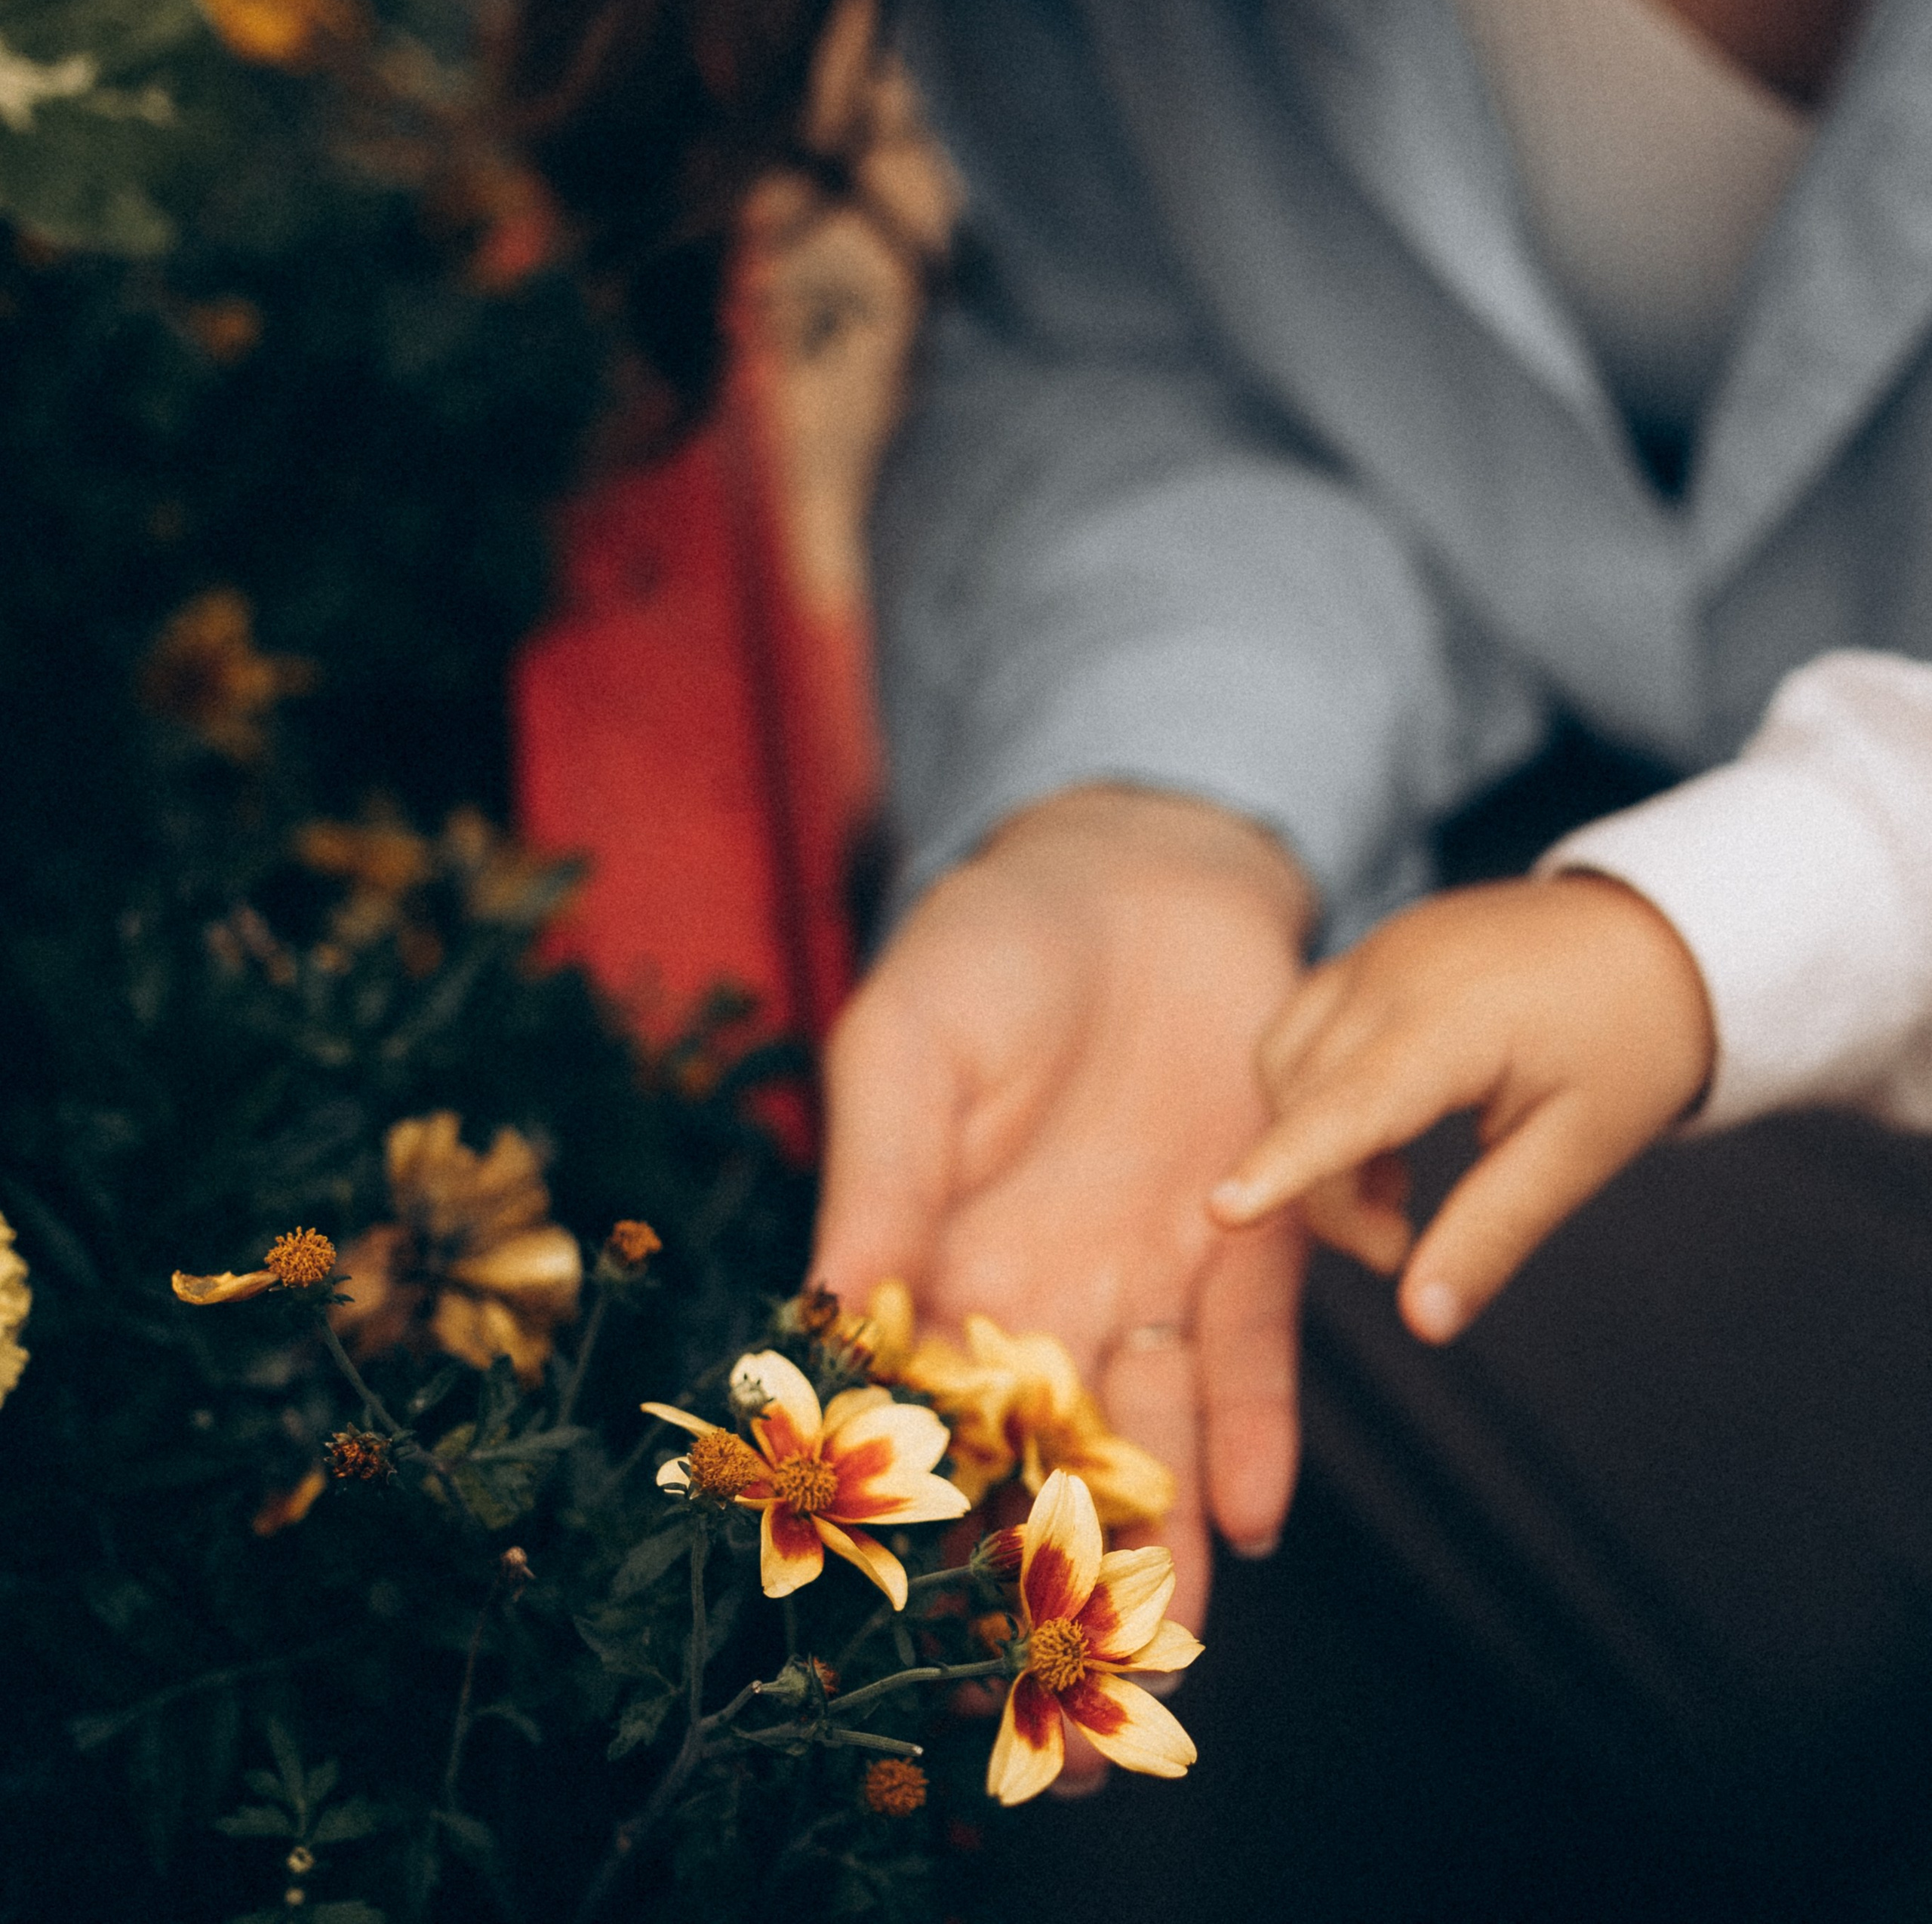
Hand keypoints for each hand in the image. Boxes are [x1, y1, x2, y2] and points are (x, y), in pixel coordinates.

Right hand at [813, 785, 1316, 1658]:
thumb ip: (883, 1173)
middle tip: (1060, 1737)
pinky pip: (1254, 1347)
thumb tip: (829, 1307)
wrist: (1135, 866)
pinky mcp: (1253, 1226)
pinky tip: (1254, 1515)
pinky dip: (1254, 1427)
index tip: (920, 1646)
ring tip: (1162, 1670)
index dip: (928, 1537)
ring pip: (1155, 1438)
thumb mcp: (909, 1045)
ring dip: (1162, 1553)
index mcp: (950, 1264)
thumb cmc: (990, 944)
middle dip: (1058, 1594)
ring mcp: (1154, 1267)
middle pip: (1052, 1471)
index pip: (932, 1427)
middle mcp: (1053, 1294)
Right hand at [1210, 873, 1716, 1340]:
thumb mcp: (1578, 1150)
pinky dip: (1318, 1093)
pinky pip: (1306, 1027)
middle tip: (1399, 1244)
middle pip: (1301, 1098)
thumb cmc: (1630, 1041)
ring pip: (1286, 1060)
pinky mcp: (1372, 953)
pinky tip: (1384, 1133)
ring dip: (1311, 1139)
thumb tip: (1424, 1322)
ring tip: (1396, 1190)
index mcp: (1449, 1023)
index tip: (1221, 1213)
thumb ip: (1491, 1233)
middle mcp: (1391, 975)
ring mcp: (1375, 954)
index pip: (1343, 1106)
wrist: (1657, 932)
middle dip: (1326, 1191)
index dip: (1282, 1166)